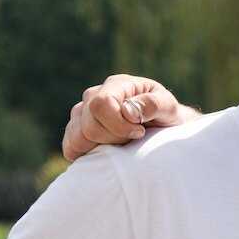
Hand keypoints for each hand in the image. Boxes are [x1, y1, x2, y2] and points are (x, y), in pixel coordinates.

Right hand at [62, 74, 187, 160]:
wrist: (160, 127)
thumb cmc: (165, 115)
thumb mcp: (168, 107)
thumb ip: (153, 104)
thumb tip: (127, 111)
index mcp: (116, 85)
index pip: (100, 104)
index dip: (118, 125)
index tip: (139, 132)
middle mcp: (93, 95)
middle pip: (89, 125)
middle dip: (114, 139)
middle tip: (134, 139)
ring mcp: (81, 113)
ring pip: (77, 138)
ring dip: (101, 148)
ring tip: (122, 144)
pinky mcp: (76, 130)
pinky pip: (70, 146)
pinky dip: (86, 154)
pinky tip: (106, 151)